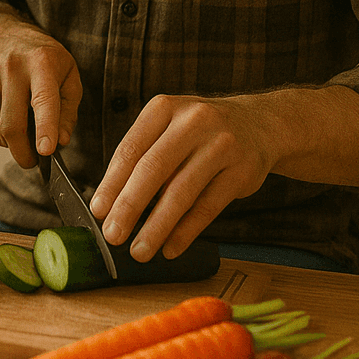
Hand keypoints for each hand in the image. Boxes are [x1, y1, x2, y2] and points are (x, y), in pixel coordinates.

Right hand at [0, 13, 81, 169]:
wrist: (1, 38)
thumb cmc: (43, 60)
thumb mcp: (68, 75)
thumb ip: (69, 109)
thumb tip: (61, 140)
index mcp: (41, 62)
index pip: (43, 99)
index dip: (45, 127)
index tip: (46, 150)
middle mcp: (11, 69)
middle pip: (13, 125)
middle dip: (24, 152)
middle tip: (34, 161)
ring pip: (2, 131)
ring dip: (17, 140)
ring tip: (28, 124)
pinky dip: (4, 134)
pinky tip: (13, 117)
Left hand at [89, 94, 274, 262]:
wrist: (260, 124)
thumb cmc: (199, 133)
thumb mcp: (169, 128)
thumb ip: (142, 156)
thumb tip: (110, 203)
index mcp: (164, 108)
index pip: (130, 149)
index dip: (112, 182)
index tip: (98, 210)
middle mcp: (193, 121)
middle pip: (153, 169)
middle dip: (129, 206)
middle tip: (112, 235)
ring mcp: (221, 145)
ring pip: (181, 192)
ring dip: (157, 226)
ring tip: (140, 250)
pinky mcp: (243, 171)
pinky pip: (208, 206)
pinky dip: (186, 231)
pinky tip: (171, 248)